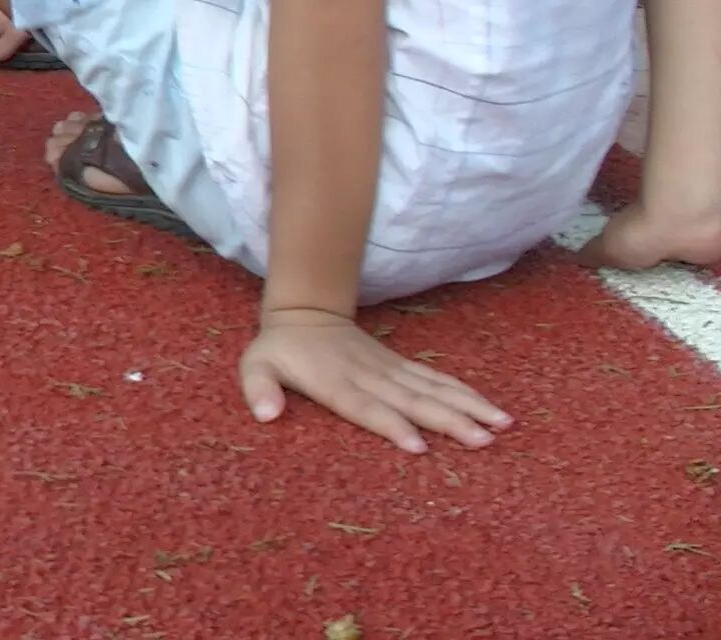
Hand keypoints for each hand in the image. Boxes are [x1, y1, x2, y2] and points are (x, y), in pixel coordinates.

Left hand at [239, 308, 512, 453]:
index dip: (389, 424)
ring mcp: (389, 370)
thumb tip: (265, 415)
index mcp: (335, 381)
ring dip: (468, 406)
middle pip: (411, 400)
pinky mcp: (401, 366)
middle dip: (447, 420)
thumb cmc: (279, 349)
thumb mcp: (256, 365)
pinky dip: (465, 394)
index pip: (364, 406)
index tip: (417, 445)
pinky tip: (493, 410)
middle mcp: (368, 376)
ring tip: (502, 425)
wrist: (304, 312)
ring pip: (433, 388)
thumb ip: (258, 388)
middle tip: (482, 440)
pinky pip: (437, 380)